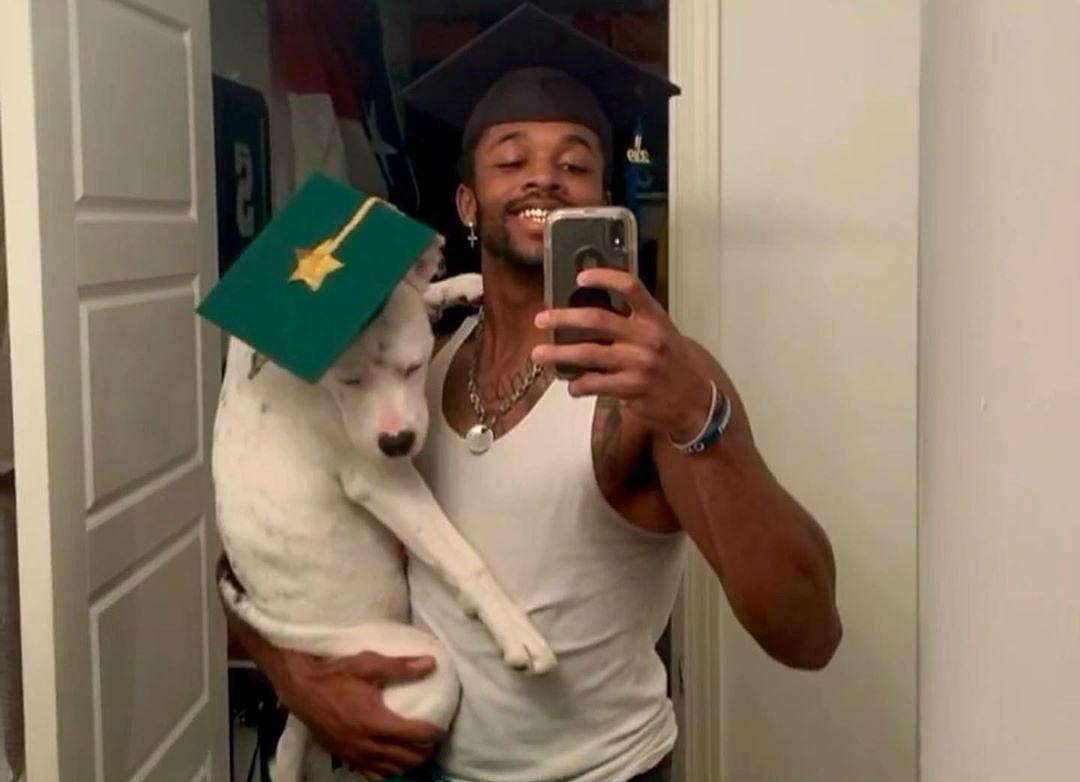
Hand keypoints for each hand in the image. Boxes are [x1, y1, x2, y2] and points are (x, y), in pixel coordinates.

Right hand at [275, 650, 443, 779]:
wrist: (301, 688)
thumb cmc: (336, 674)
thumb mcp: (370, 664)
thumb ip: (401, 666)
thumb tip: (431, 663)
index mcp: (377, 722)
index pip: (416, 735)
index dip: (434, 734)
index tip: (443, 729)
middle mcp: (368, 743)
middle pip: (407, 758)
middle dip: (425, 751)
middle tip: (433, 741)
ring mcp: (356, 754)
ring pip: (391, 770)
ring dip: (408, 764)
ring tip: (417, 752)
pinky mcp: (345, 756)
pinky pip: (371, 774)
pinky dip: (387, 772)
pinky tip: (393, 764)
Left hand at [532, 268, 713, 441]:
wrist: (697, 400)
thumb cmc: (673, 363)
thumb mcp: (662, 334)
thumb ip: (633, 323)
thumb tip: (588, 316)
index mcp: (655, 317)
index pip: (630, 287)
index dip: (604, 278)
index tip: (580, 277)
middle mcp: (647, 337)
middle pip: (598, 319)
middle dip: (564, 317)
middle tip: (541, 319)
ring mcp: (640, 364)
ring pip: (589, 354)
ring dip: (559, 354)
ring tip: (538, 355)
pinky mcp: (633, 389)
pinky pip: (596, 384)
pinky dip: (578, 386)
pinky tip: (572, 387)